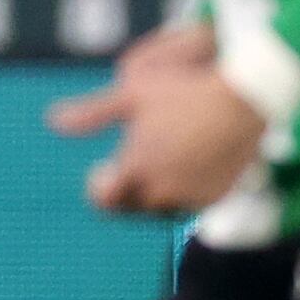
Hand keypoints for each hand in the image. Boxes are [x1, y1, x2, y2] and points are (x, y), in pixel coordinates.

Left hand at [47, 18, 266, 216]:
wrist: (245, 100)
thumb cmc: (185, 91)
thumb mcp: (132, 93)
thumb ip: (93, 114)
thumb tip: (53, 121)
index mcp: (136, 169)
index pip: (104, 200)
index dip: (99, 188)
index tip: (100, 171)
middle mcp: (162, 190)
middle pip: (130, 207)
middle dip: (124, 192)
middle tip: (125, 171)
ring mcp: (191, 196)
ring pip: (160, 208)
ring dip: (152, 195)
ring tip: (155, 169)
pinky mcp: (215, 196)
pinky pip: (188, 204)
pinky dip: (180, 193)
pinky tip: (181, 171)